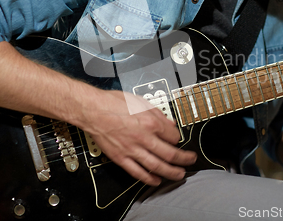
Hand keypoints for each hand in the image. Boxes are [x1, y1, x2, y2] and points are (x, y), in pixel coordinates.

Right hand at [81, 90, 196, 185]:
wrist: (92, 110)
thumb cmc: (113, 103)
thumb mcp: (141, 102)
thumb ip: (158, 114)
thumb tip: (169, 124)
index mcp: (150, 122)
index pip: (173, 135)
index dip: (179, 138)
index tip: (178, 140)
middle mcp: (143, 138)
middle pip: (170, 153)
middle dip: (183, 159)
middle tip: (190, 161)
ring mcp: (132, 150)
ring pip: (156, 166)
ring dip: (171, 172)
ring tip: (179, 175)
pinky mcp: (121, 158)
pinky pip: (137, 172)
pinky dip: (148, 178)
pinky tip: (156, 181)